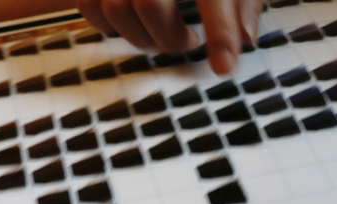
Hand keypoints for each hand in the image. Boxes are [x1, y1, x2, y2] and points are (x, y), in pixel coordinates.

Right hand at [75, 0, 262, 74]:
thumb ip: (242, 3)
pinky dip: (108, 25)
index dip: (220, 33)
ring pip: (116, 11)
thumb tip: (246, 36)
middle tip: (188, 42)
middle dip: (171, 38)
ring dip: (141, 36)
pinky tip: (132, 22)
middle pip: (151, 6)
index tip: (224, 65)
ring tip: (162, 32)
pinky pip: (89, 8)